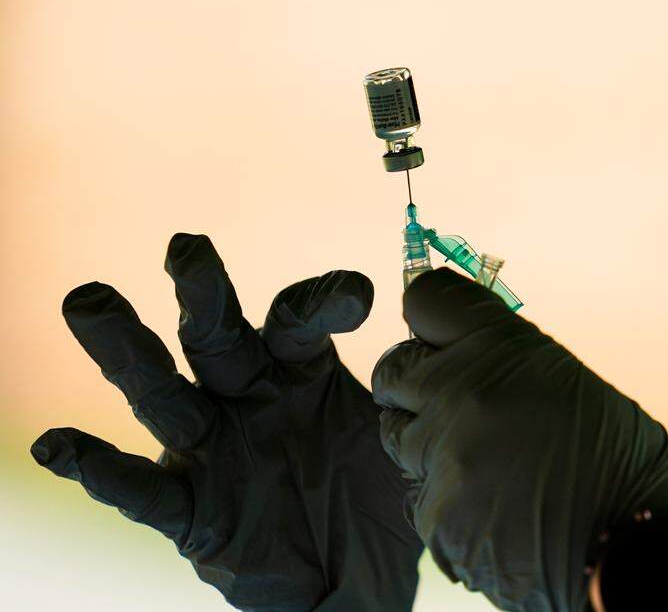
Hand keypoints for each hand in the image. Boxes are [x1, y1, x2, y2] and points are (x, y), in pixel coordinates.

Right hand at [31, 234, 422, 611]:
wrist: (360, 581)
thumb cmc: (379, 496)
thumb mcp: (406, 435)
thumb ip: (414, 387)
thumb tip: (448, 333)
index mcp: (301, 371)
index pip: (298, 318)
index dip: (322, 299)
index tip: (360, 298)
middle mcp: (248, 397)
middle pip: (216, 335)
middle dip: (203, 293)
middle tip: (188, 248)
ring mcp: (214, 450)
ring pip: (163, 394)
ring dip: (126, 351)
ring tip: (91, 300)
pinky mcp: (192, 510)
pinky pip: (142, 490)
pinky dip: (100, 469)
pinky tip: (59, 445)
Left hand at [372, 268, 667, 611]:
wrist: (640, 543)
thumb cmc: (617, 460)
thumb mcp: (565, 380)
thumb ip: (498, 357)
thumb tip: (447, 346)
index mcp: (502, 346)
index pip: (425, 302)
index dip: (430, 322)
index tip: (438, 339)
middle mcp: (462, 392)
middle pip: (394, 370)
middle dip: (416, 386)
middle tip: (453, 407)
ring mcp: (444, 457)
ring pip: (398, 436)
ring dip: (429, 445)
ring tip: (488, 463)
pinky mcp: (435, 516)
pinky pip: (417, 494)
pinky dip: (447, 501)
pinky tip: (495, 508)